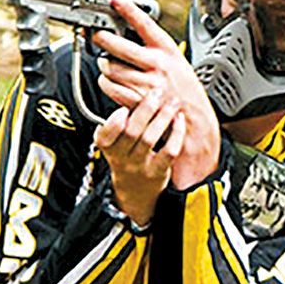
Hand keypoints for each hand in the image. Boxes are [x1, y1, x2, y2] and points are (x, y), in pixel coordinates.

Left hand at [92, 0, 220, 189]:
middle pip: (117, 45)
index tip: (115, 0)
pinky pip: (111, 88)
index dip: (128, 10)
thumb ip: (156, 50)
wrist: (195, 121)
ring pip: (110, 68)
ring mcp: (147, 83)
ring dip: (105, 67)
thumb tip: (129, 36)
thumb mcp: (178, 62)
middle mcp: (157, 65)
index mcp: (168, 51)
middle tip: (98, 36)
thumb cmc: (186, 91)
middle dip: (102, 39)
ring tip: (109, 66)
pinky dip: (107, 85)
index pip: (145, 24)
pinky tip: (112, 84)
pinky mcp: (138, 101)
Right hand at [94, 87, 186, 226]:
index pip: (104, 137)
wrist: (135, 191)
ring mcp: (140, 166)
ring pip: (150, 139)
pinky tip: (179, 120)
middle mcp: (122, 158)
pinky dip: (176, 134)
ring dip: (163, 117)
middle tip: (156, 92)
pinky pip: (169, 151)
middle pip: (132, 132)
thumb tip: (126, 92)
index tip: (122, 108)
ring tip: (172, 102)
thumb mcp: (112, 144)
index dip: (113, 123)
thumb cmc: (126, 158)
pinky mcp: (158, 171)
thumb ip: (115, 124)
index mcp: (108, 148)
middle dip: (145, 109)